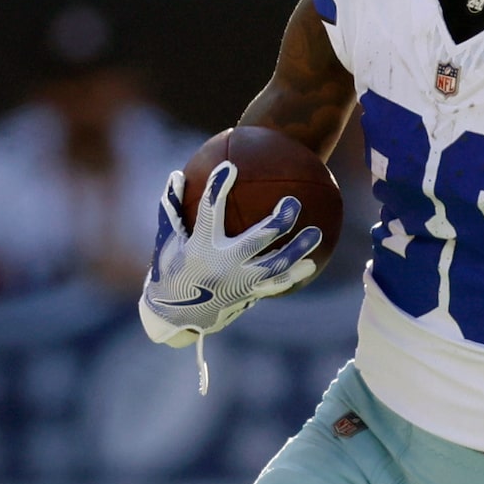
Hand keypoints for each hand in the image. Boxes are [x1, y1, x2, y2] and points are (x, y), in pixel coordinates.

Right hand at [138, 158, 323, 347]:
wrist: (177, 315)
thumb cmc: (171, 269)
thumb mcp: (167, 240)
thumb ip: (172, 207)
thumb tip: (177, 174)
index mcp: (200, 247)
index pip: (209, 212)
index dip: (217, 189)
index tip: (229, 168)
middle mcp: (223, 265)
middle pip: (256, 240)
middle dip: (277, 222)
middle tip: (294, 203)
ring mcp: (239, 282)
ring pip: (275, 264)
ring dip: (297, 249)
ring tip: (316, 233)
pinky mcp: (248, 294)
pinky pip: (275, 284)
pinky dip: (293, 274)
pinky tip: (311, 264)